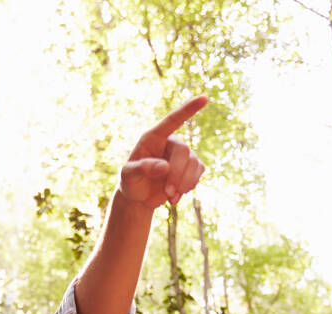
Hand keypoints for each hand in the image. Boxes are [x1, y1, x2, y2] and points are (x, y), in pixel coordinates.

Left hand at [118, 95, 208, 209]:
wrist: (139, 196)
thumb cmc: (131, 182)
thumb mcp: (127, 176)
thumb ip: (141, 169)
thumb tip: (164, 167)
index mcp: (153, 137)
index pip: (173, 120)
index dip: (188, 109)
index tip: (204, 98)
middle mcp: (170, 142)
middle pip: (184, 151)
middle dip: (177, 174)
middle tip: (168, 193)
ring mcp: (183, 154)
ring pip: (194, 163)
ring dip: (184, 183)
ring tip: (170, 197)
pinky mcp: (191, 167)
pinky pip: (199, 172)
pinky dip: (189, 187)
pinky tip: (176, 196)